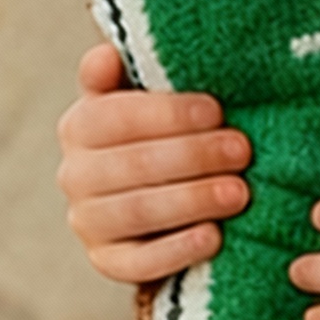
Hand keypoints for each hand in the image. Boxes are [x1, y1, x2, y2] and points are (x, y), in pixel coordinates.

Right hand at [56, 43, 251, 282]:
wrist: (164, 197)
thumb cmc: (164, 133)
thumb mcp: (148, 97)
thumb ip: (126, 75)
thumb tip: (107, 55)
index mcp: (81, 126)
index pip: (114, 117)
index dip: (167, 114)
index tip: (216, 110)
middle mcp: (75, 175)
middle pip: (132, 165)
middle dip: (193, 156)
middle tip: (243, 150)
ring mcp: (88, 222)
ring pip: (137, 212)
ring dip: (192, 200)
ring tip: (240, 192)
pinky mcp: (108, 262)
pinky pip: (138, 264)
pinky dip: (177, 250)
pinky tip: (214, 237)